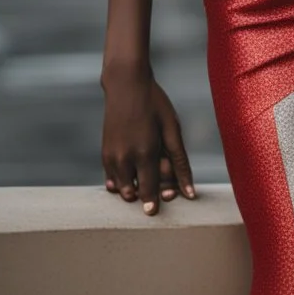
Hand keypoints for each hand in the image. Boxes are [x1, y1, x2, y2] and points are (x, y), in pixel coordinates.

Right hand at [101, 69, 196, 215]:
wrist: (126, 84)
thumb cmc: (154, 104)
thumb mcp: (172, 129)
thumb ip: (180, 162)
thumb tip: (190, 192)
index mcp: (144, 152)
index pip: (149, 189)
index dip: (155, 201)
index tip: (157, 210)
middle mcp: (124, 158)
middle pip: (134, 192)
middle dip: (148, 195)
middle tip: (164, 189)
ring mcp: (111, 156)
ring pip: (121, 188)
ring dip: (134, 189)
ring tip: (148, 175)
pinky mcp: (104, 152)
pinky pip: (111, 178)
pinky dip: (122, 181)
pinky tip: (134, 173)